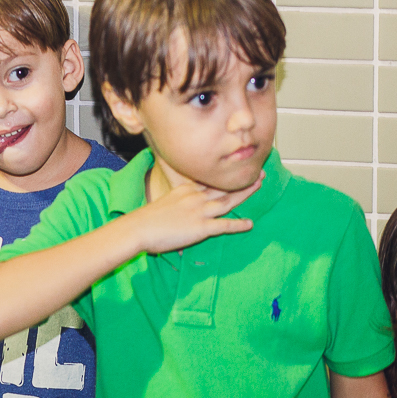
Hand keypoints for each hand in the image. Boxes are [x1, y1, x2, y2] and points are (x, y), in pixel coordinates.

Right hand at [128, 173, 262, 254]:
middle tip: (258, 171)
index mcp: (184, 190)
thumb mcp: (161, 204)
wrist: (138, 228)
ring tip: (259, 185)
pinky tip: (250, 224)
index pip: (208, 180)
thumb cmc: (144, 219)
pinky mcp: (201, 227)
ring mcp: (199, 211)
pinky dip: (238, 225)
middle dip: (241, 179)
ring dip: (245, 193)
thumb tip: (176, 214)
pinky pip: (225, 225)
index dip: (223, 175)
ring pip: (228, 201)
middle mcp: (195, 197)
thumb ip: (173, 205)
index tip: (235, 168)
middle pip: (222, 186)